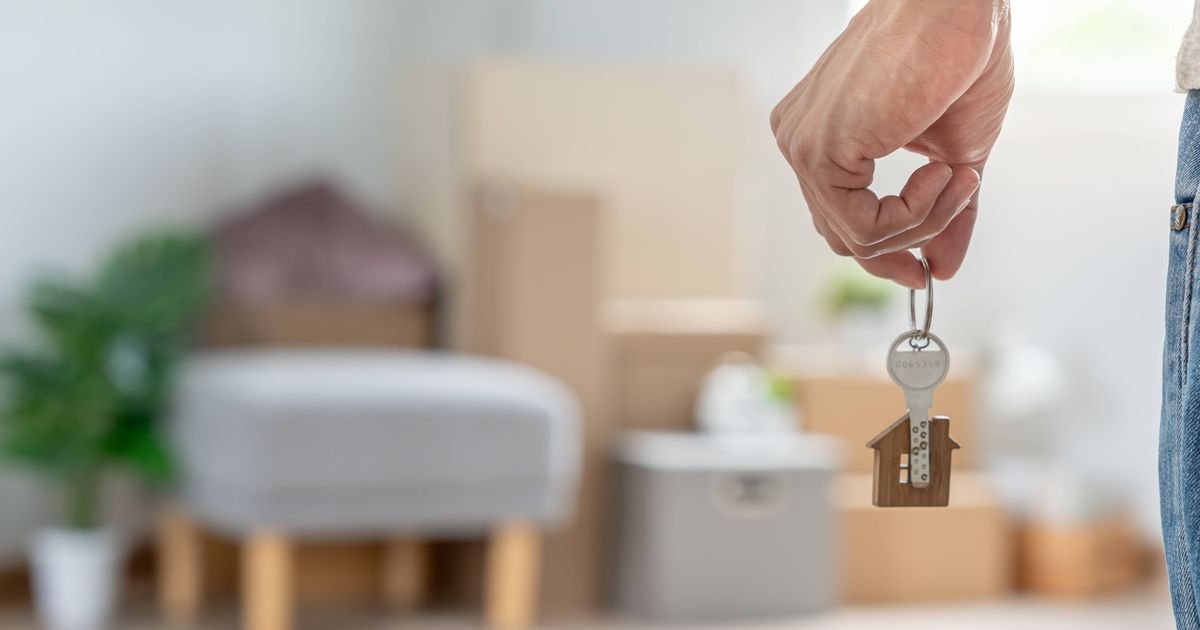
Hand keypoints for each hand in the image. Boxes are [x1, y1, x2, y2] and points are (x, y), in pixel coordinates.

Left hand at [771, 0, 1012, 287]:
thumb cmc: (960, 59)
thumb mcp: (956, 156)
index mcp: (819, 136)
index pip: (840, 219)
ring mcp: (802, 146)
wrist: (960, 7)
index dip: (887, 248)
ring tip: (961, 178)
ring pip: (857, 238)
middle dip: (904, 245)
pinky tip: (943, 171)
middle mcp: (799, 141)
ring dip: (924, 222)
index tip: (926, 264)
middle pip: (842, 235)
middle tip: (949, 231)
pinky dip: (916, 213)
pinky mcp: (818, 152)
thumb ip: (944, 215)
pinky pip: (864, 227)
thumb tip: (944, 269)